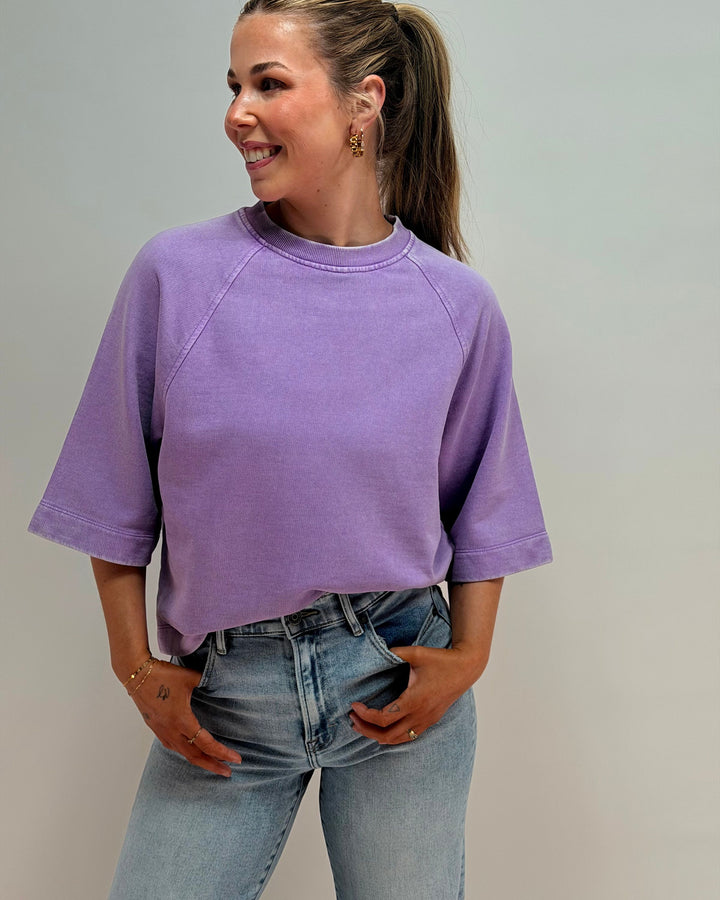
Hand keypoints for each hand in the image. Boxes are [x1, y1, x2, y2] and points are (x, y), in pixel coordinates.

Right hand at [127, 659, 241, 776]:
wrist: (136, 674)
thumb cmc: (163, 675)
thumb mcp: (191, 677)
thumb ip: (208, 681)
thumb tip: (222, 682)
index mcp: (182, 721)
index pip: (206, 744)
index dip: (222, 753)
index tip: (236, 759)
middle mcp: (171, 731)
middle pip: (195, 756)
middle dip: (213, 765)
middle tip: (228, 772)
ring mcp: (162, 731)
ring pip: (183, 753)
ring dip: (199, 760)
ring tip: (213, 763)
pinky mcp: (156, 728)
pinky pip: (173, 746)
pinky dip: (186, 752)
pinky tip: (191, 750)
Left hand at [349, 645, 486, 744]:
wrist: (466, 668)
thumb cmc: (441, 660)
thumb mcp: (416, 653)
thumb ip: (395, 652)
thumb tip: (378, 651)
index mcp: (414, 701)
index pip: (383, 718)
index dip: (365, 715)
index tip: (354, 706)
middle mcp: (420, 715)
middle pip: (387, 735)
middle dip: (366, 730)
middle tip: (352, 720)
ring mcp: (426, 720)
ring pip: (398, 740)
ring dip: (378, 736)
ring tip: (363, 727)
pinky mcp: (431, 720)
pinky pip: (408, 736)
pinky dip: (392, 736)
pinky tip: (384, 728)